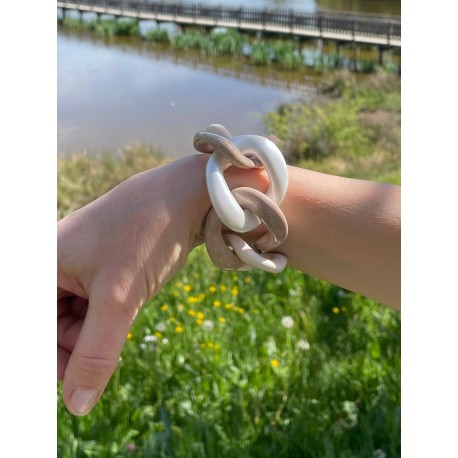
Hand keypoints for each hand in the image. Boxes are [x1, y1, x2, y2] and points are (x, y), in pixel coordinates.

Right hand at [57, 155, 211, 415]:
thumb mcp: (120, 297)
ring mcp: (77, 265)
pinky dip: (111, 314)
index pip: (32, 332)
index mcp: (42, 264)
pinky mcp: (100, 266)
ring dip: (100, 328)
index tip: (78, 378)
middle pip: (53, 328)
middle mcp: (53, 263)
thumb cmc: (149, 232)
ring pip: (76, 320)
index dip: (52, 359)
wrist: (187, 195)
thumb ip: (96, 353)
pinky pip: (94, 305)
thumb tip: (76, 406)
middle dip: (82, 342)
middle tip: (115, 327)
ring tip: (128, 300)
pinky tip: (131, 295)